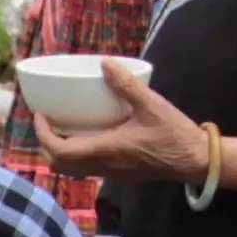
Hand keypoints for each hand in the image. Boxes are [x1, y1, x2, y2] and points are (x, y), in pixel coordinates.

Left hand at [38, 63, 218, 190]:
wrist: (195, 160)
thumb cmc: (174, 134)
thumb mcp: (150, 104)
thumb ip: (126, 85)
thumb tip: (105, 63)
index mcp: (105, 151)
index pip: (60, 151)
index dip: (43, 134)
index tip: (41, 115)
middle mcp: (103, 166)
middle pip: (59, 165)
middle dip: (46, 145)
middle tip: (48, 122)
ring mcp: (111, 173)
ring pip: (72, 170)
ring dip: (60, 152)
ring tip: (62, 128)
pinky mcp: (120, 173)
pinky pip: (87, 169)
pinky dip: (76, 155)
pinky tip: (86, 135)